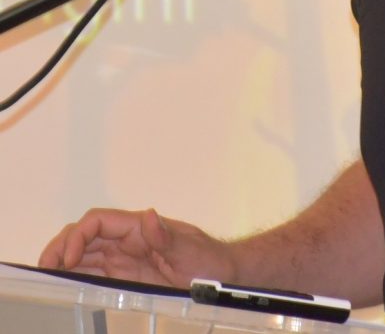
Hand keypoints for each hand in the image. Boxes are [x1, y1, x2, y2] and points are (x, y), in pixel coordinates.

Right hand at [38, 207, 236, 287]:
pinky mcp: (124, 276)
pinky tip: (64, 286)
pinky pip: (93, 272)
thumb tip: (148, 217)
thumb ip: (167, 236)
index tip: (70, 258)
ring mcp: (124, 257)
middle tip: (46, 270)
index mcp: (140, 228)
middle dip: (62, 247)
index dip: (79, 235)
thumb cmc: (208, 260)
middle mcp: (128, 239)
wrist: (221, 275)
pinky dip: (75, 276)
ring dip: (64, 261)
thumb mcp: (190, 250)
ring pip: (84, 252)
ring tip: (47, 278)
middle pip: (85, 235)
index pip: (100, 221)